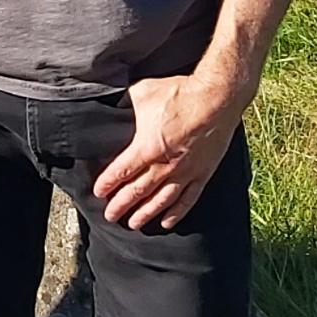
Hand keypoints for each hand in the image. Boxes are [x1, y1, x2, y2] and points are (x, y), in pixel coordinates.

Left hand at [91, 71, 244, 229]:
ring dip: (145, 214)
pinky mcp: (203, 173)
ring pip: (161, 200)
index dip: (108, 184)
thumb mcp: (143, 93)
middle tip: (110, 215)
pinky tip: (167, 222)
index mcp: (148, 146)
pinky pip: (188, 199)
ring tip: (132, 224)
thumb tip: (108, 110)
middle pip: (138, 191)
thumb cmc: (180, 92)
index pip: (122, 171)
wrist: (218, 96)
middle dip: (121, 205)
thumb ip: (124, 106)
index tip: (98, 192)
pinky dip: (176, 213)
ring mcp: (186, 171)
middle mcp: (166, 164)